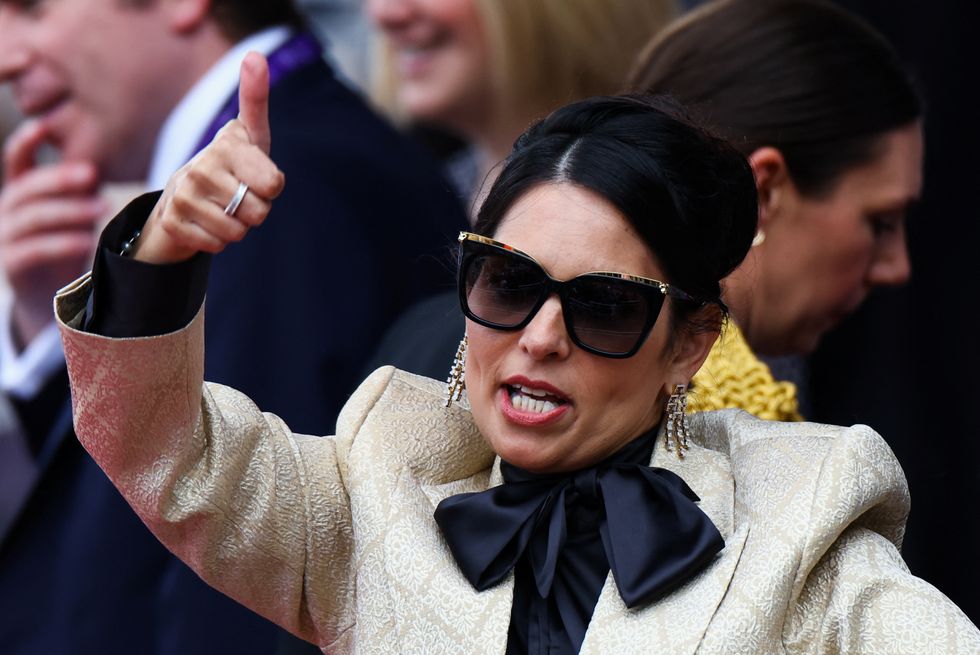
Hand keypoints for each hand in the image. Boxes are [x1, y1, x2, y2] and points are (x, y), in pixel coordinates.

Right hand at [0, 119, 104, 347]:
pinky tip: (86, 241)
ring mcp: (4, 237)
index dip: (25, 142)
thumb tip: (99, 167)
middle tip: (92, 173)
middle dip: (59, 179)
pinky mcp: (11, 264)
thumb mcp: (71, 214)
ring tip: (102, 208)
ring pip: (34, 218)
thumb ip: (78, 192)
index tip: (43, 124)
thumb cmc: (64, 245)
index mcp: (20, 193)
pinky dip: (62, 244)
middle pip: (27, 188)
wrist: (48, 295)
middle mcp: (6, 211)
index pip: (15, 161)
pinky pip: (35, 250)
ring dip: (70, 211)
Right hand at [134, 52, 284, 263]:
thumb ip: (255, 98)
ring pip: (237, 233)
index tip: (257, 176)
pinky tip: (206, 223)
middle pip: (259, 213)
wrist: (182, 195)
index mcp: (226, 145)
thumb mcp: (249, 134)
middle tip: (238, 196)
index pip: (274, 185)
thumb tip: (255, 56)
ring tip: (222, 208)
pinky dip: (217, 241)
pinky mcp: (171, 222)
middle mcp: (200, 167)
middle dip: (256, 211)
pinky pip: (216, 246)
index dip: (272, 188)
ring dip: (237, 228)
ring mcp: (182, 195)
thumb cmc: (230, 164)